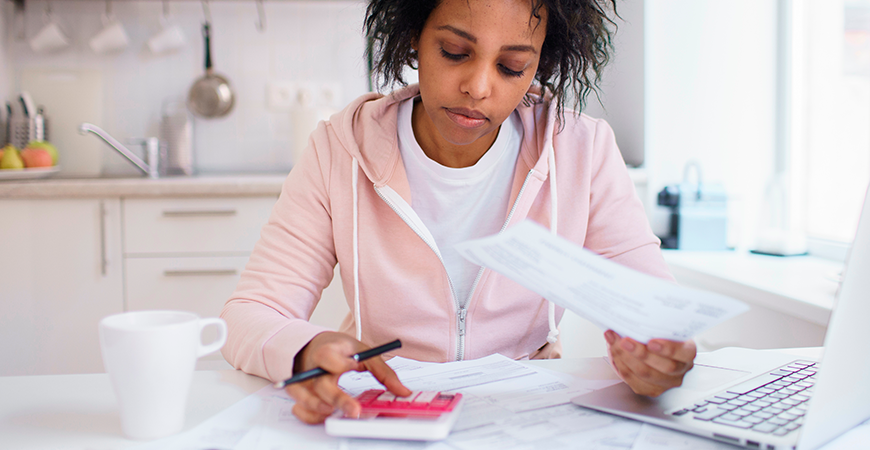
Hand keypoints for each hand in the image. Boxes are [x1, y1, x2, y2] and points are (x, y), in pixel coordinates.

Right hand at [285, 332, 411, 423]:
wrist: (315, 346)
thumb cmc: (339, 349)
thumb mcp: (362, 351)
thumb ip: (383, 371)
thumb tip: (402, 391)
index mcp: (329, 351)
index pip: (327, 356)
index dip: (338, 362)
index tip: (351, 365)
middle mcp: (314, 368)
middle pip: (321, 384)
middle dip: (337, 398)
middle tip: (354, 410)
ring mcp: (305, 382)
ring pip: (305, 398)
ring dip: (319, 408)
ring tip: (334, 413)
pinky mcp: (300, 393)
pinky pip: (299, 407)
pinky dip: (309, 415)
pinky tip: (324, 416)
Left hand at [604, 330, 695, 396]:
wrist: (648, 345)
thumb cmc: (658, 334)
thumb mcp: (661, 326)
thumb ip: (655, 323)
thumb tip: (636, 313)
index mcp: (687, 351)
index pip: (685, 353)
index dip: (669, 349)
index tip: (651, 341)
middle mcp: (680, 369)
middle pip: (664, 367)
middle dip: (641, 353)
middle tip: (624, 341)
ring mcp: (667, 382)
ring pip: (646, 374)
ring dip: (626, 357)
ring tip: (614, 342)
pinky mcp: (651, 389)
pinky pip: (634, 380)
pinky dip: (621, 365)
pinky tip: (615, 352)